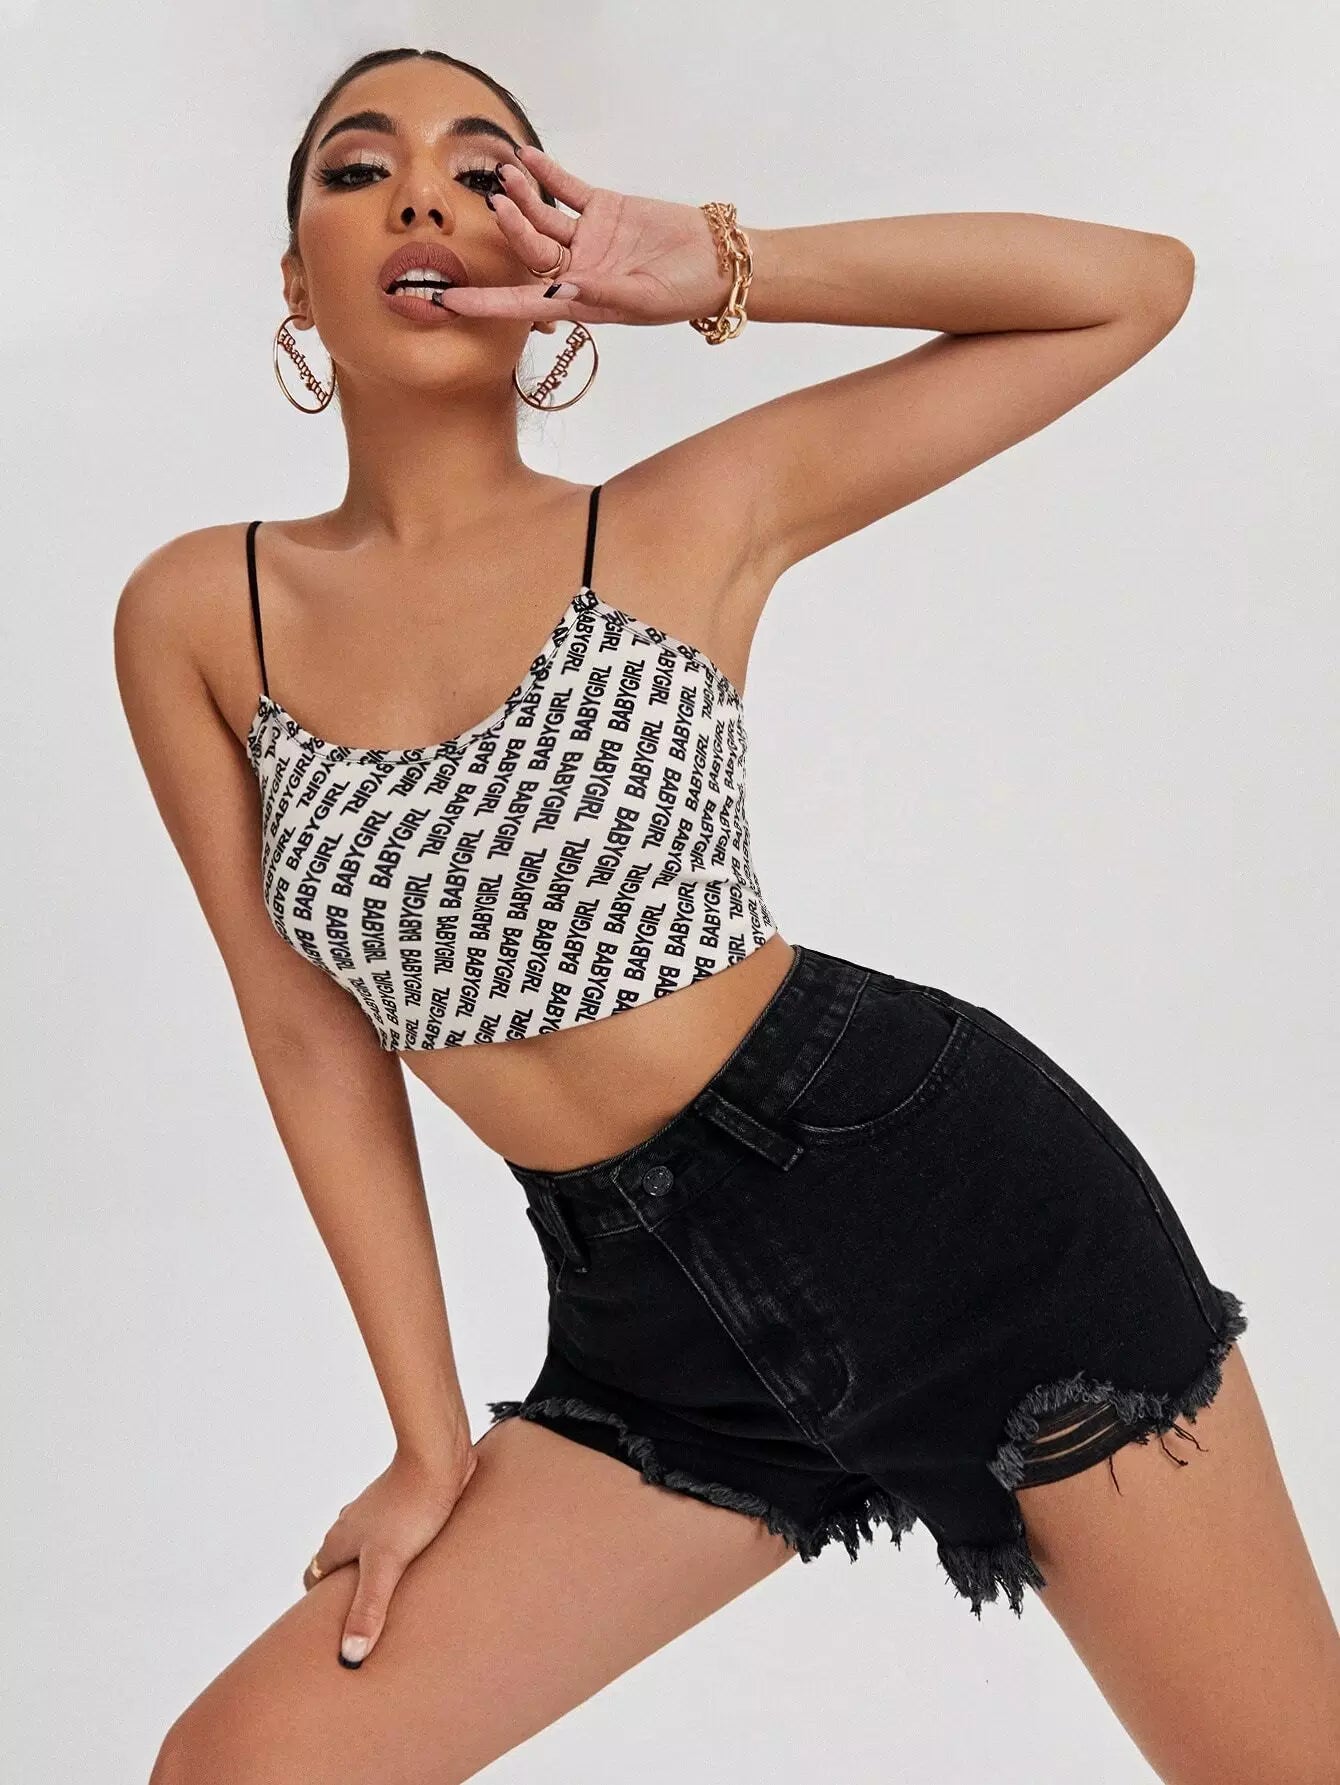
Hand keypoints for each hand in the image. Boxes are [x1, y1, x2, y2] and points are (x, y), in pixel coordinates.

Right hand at [302, 1439, 477, 1667]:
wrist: (438, 1459)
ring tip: (393, 1596)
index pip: (313, 1577)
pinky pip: (391, 1533)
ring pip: (365, 1547)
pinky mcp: (402, 1503)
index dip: (317, 1604)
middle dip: (346, 1590)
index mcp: (339, 1540)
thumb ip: (368, 1609)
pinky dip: (395, 1551)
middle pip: (337, 1563)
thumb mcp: (386, 1566)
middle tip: (363, 1619)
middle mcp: (352, 1524)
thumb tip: (349, 1655)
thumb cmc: (410, 1508)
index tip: (328, 1629)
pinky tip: (419, 1564)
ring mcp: (377, 1512)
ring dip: (373, 1569)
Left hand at [430, 143, 732, 326]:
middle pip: (530, 252)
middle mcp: (576, 271)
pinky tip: (526, 158)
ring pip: (543, 218)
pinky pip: (567, 190)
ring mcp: (587, 239)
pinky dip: (548, 174)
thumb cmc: (682, 292)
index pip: (521, 303)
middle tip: (497, 205)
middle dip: (512, 230)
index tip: (446, 301)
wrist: (718, 260)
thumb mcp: (641, 299)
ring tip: (506, 176)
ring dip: (523, 198)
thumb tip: (559, 292)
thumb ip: (600, 293)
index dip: (483, 303)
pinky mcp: (604, 211)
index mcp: (579, 302)